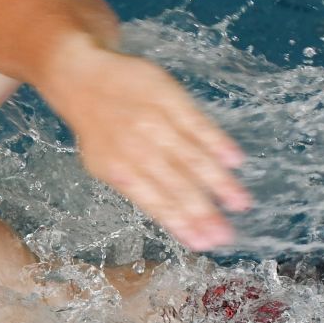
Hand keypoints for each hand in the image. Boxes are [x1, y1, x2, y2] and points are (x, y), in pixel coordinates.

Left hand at [42, 44, 250, 250]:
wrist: (82, 78)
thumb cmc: (98, 129)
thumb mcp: (103, 164)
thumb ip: (137, 187)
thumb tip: (176, 218)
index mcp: (119, 170)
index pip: (156, 203)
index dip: (181, 224)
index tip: (204, 244)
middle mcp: (137, 148)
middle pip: (177, 185)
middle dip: (204, 212)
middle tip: (226, 235)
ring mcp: (154, 122)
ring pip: (191, 157)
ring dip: (218, 182)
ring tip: (241, 203)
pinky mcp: (168, 97)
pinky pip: (196, 122)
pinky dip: (216, 142)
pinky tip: (235, 160)